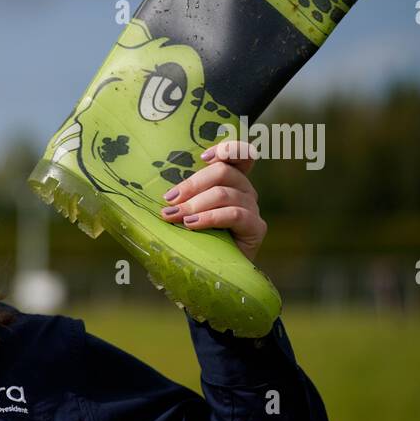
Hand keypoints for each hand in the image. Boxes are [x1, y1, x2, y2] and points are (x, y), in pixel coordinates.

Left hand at [159, 139, 265, 263]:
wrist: (210, 271)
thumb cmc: (195, 237)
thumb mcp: (187, 212)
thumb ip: (183, 196)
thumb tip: (163, 194)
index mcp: (232, 180)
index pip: (238, 154)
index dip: (225, 149)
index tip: (202, 158)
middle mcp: (245, 190)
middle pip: (223, 172)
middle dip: (192, 185)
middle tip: (170, 201)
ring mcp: (253, 208)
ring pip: (225, 194)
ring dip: (195, 205)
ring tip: (175, 217)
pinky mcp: (256, 228)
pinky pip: (234, 215)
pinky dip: (209, 218)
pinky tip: (191, 225)